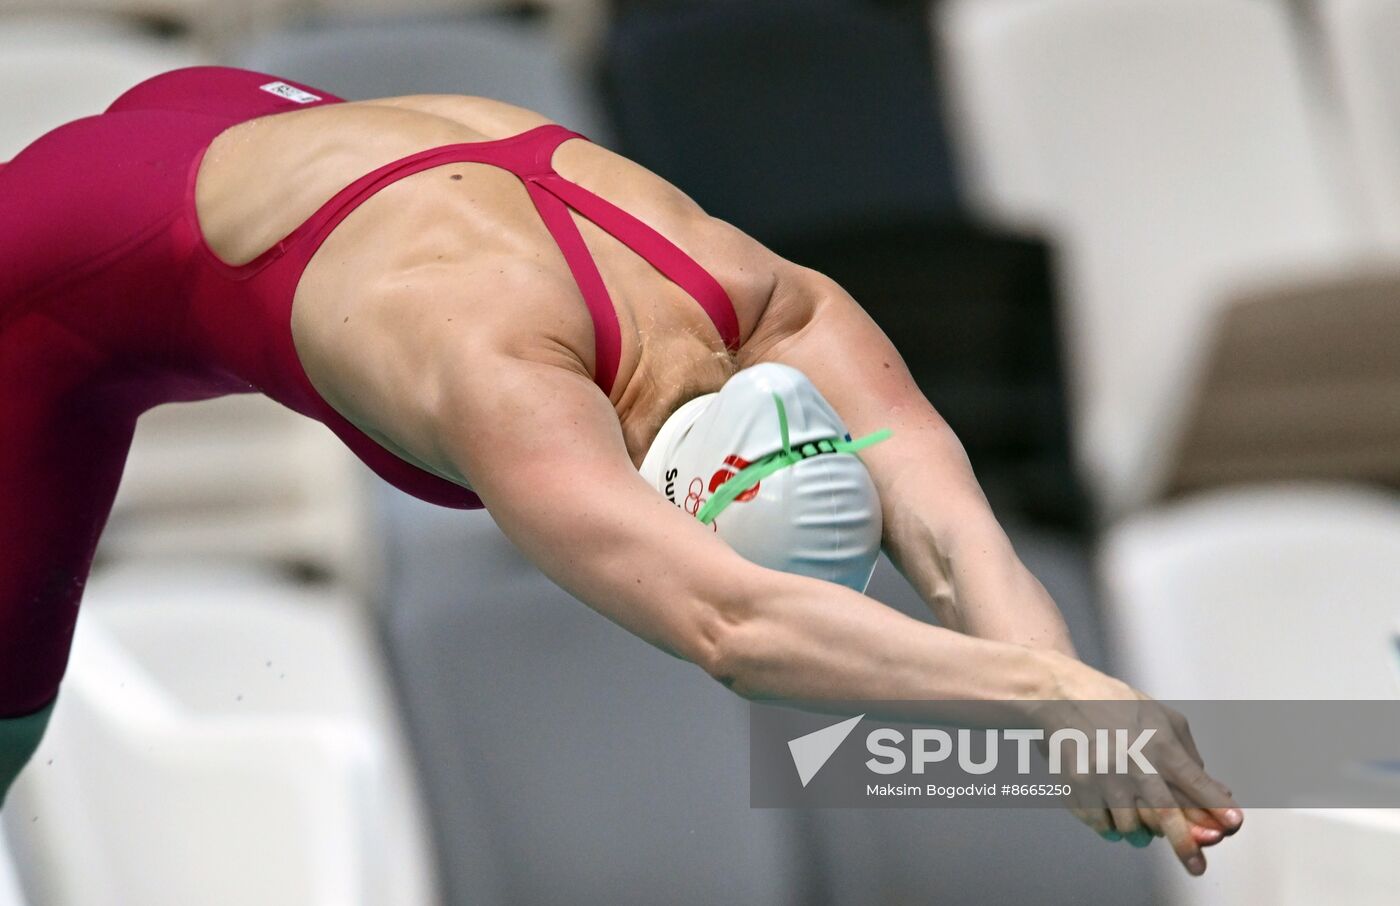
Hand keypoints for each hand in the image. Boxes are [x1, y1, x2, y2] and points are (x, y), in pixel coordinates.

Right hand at [1029, 653, 1243, 875]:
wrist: (1062, 695)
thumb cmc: (1117, 704)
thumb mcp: (1162, 717)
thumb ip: (1188, 754)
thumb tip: (1214, 791)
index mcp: (1158, 743)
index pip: (1195, 782)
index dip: (1217, 807)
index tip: (1233, 824)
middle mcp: (1132, 763)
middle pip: (1166, 816)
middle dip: (1185, 845)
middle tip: (1196, 866)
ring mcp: (1103, 777)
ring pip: (1131, 827)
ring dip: (1141, 833)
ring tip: (1140, 825)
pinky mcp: (1079, 786)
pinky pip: (1101, 824)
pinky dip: (1111, 828)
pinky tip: (1113, 816)